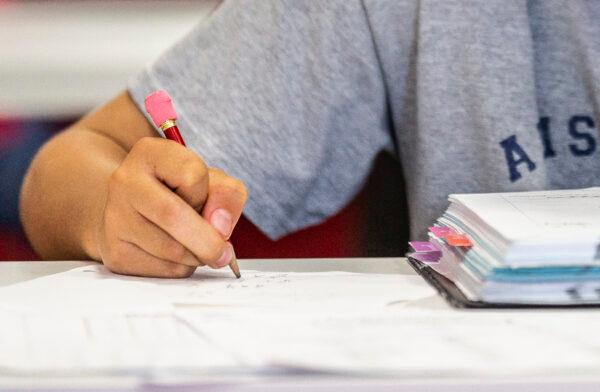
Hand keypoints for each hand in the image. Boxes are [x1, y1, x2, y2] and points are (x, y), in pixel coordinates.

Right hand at [98, 137, 247, 277]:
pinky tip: (175, 256)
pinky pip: (161, 270)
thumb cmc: (180, 193)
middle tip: (224, 254)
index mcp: (149, 153)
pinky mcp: (115, 252)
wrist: (137, 212)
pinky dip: (180, 269)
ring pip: (170, 250)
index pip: (192, 174)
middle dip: (208, 241)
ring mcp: (114, 218)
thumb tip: (220, 228)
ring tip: (196, 247)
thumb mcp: (210, 182)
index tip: (203, 200)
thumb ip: (227, 195)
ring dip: (196, 257)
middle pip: (173, 215)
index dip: (208, 194)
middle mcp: (124, 181)